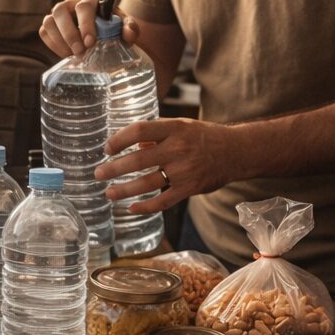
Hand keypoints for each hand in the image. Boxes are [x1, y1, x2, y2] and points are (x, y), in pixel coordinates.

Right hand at [39, 0, 139, 57]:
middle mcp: (71, 3)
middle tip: (79, 51)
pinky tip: (65, 53)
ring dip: (59, 40)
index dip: (85, 24)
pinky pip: (44, 31)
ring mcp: (58, 14)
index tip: (90, 42)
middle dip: (69, 33)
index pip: (83, 6)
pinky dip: (52, 44)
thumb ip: (130, 28)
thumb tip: (129, 32)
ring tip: (72, 54)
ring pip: (49, 21)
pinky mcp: (50, 25)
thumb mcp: (124, 28)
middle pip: (60, 11)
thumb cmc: (113, 28)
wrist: (102, 35)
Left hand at [95, 118, 240, 213]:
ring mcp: (184, 170)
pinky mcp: (190, 188)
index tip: (107, 149)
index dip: (119, 140)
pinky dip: (145, 207)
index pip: (138, 130)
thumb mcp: (180, 126)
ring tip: (108, 193)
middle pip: (138, 160)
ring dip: (123, 190)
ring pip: (146, 183)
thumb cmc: (202, 137)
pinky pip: (163, 201)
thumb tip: (128, 145)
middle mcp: (178, 148)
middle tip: (98, 174)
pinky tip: (131, 208)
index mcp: (174, 128)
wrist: (237, 151)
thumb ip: (154, 134)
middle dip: (113, 169)